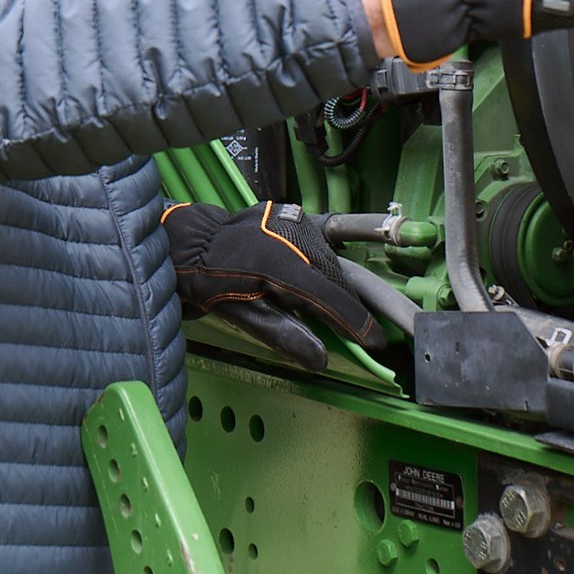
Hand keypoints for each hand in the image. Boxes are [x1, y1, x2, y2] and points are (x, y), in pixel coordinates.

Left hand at [161, 200, 386, 371]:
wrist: (195, 241)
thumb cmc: (212, 282)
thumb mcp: (244, 316)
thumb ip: (285, 336)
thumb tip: (322, 360)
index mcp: (284, 267)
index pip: (333, 300)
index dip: (357, 324)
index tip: (377, 343)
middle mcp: (296, 238)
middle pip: (337, 280)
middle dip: (348, 307)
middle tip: (357, 332)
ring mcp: (296, 221)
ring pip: (330, 260)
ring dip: (335, 285)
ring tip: (330, 308)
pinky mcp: (293, 213)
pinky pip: (318, 244)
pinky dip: (321, 264)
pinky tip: (313, 278)